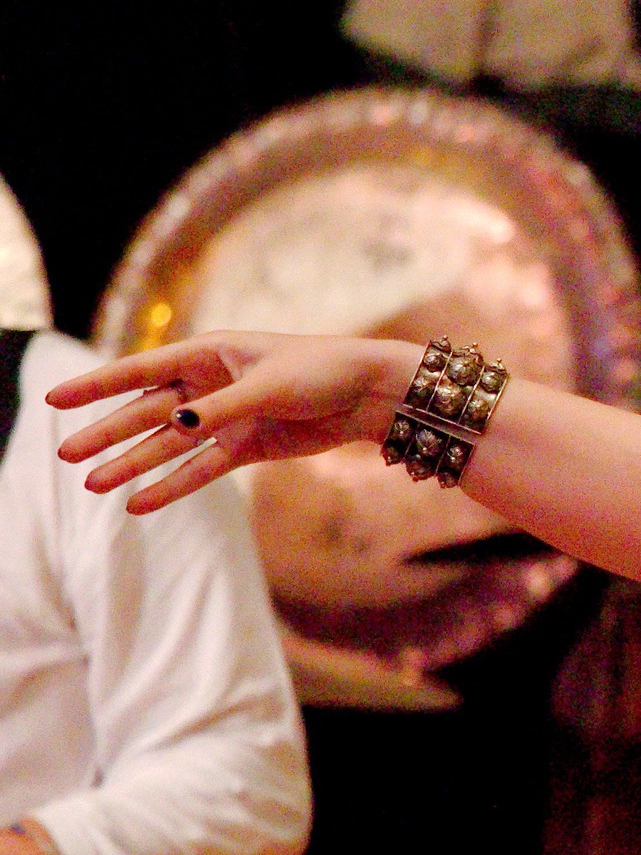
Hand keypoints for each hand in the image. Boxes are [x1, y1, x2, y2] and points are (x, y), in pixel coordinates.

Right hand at [48, 333, 419, 512]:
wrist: (371, 394)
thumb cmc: (323, 371)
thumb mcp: (268, 386)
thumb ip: (220, 408)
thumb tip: (176, 423)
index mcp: (210, 353)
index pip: (140, 370)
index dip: (97, 386)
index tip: (55, 399)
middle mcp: (211, 383)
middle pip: (147, 411)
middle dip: (107, 433)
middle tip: (66, 455)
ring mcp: (227, 416)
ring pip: (169, 443)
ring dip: (134, 464)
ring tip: (94, 484)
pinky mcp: (247, 445)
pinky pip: (201, 467)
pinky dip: (174, 484)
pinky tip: (140, 502)